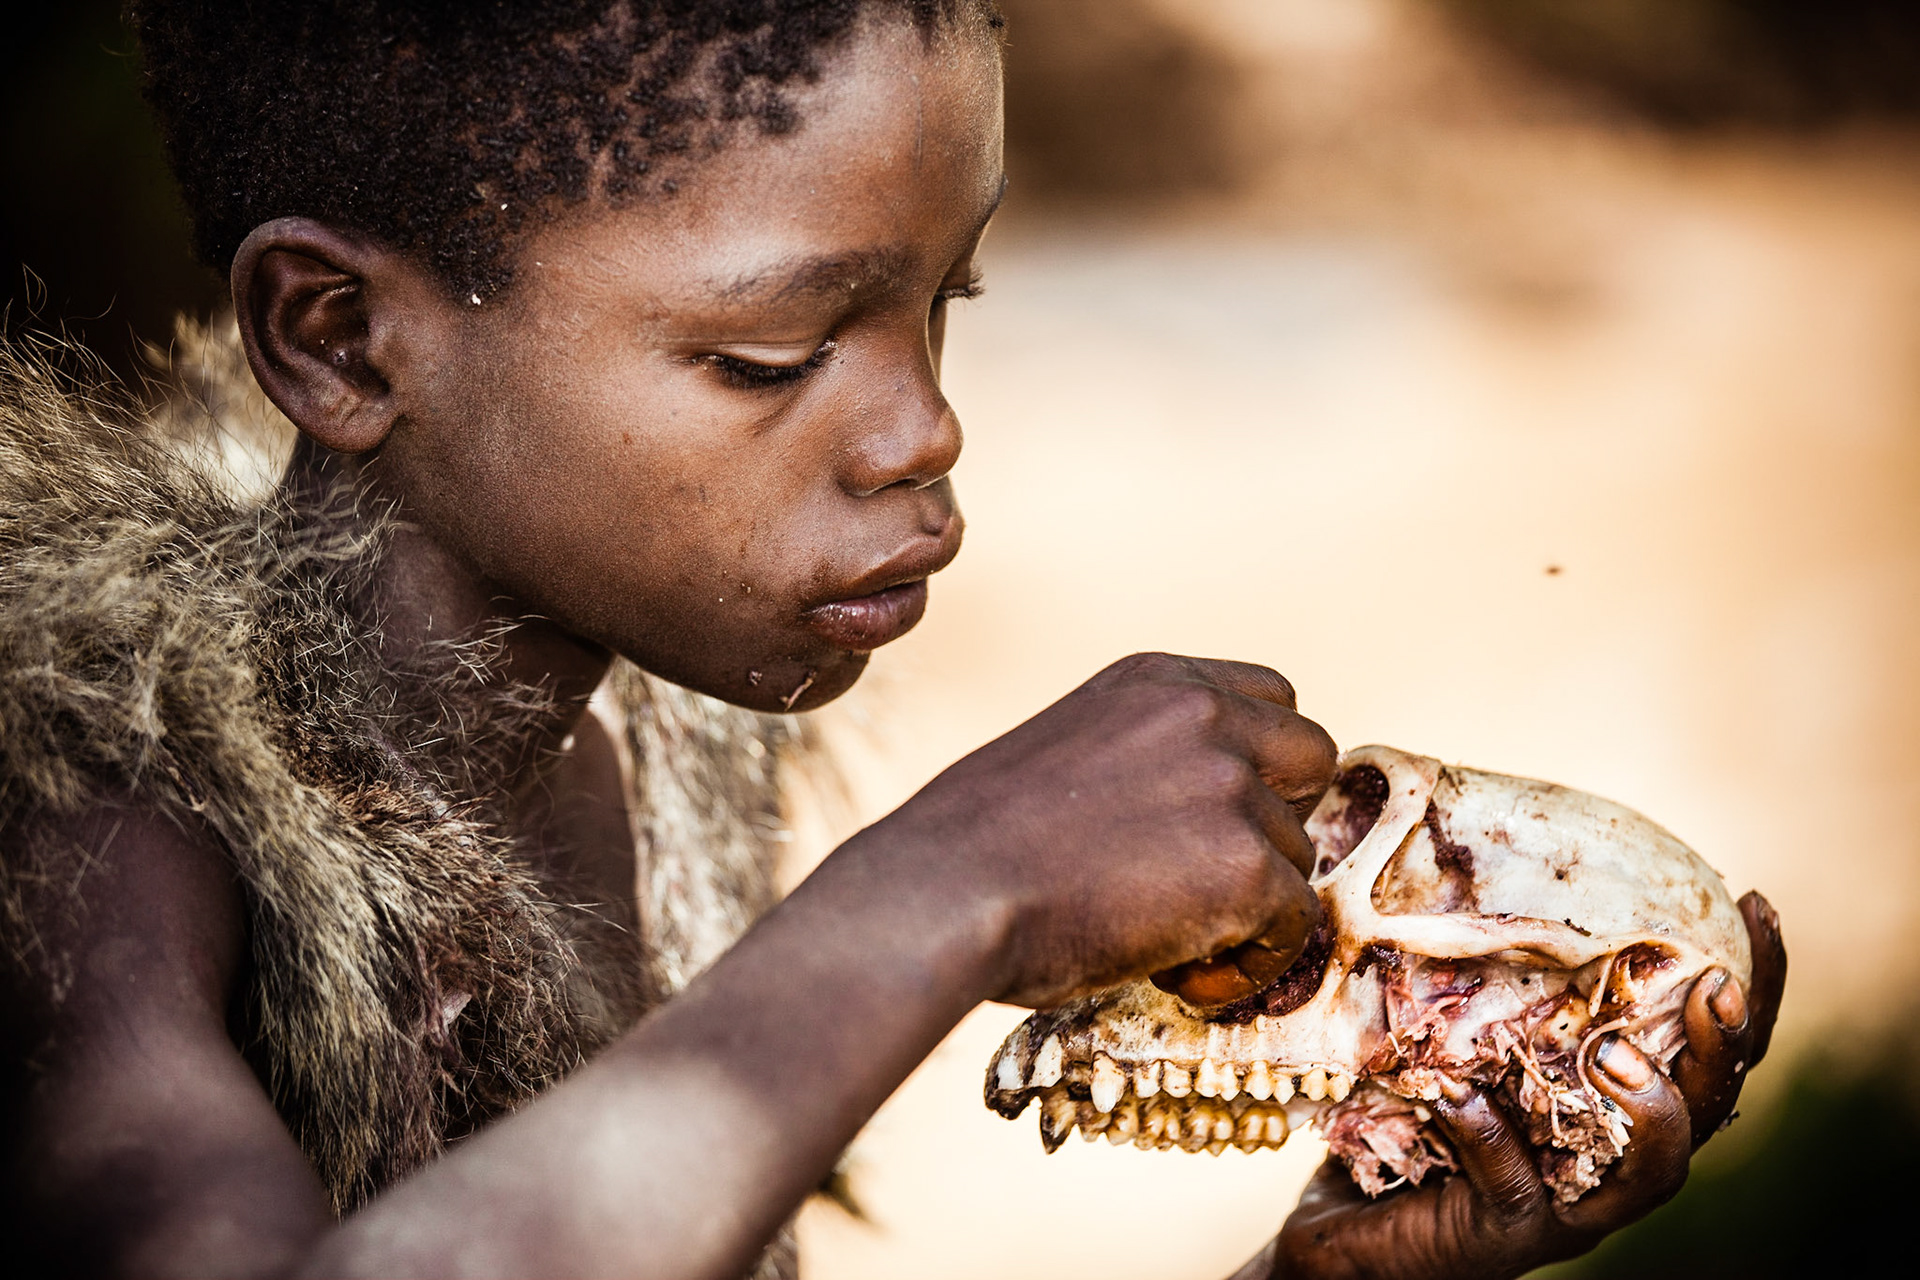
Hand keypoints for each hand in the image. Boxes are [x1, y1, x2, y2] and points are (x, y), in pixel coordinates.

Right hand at [867, 652, 1336, 1008]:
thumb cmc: (974, 849)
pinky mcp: (1247, 866)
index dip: (1257, 767)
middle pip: (1310, 760)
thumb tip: (1182, 820)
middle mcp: (1204, 717)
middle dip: (1278, 821)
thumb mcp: (1067, 755)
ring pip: (1295, 856)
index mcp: (1155, 682)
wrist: (945, 894)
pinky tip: (1174, 976)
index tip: (1212, 821)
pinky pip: (1292, 927)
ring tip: (1162, 942)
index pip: (1271, 699)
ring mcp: (1232, 788)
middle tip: (1211, 877)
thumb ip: (1141, 763)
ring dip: (1247, 907)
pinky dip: (1246, 964)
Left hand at [1263, 891, 1785, 1279]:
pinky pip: (1515, 1188)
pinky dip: (1492, 1139)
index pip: (1712, 1049)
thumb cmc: (1404, 1122)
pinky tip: (1461, 1101)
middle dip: (1725, 1052)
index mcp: (1616, 1107)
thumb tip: (1460, 848)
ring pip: (1650, 1176)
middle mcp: (1609, 1161)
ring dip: (1650, 1113)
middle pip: (1706, 1114)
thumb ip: (1485, 973)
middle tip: (1715, 990)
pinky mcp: (1505, 1238)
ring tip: (1615, 1055)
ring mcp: (1565, 1208)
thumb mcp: (1453, 1035)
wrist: (1345, 1234)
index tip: (1755, 906)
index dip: (1753, 986)